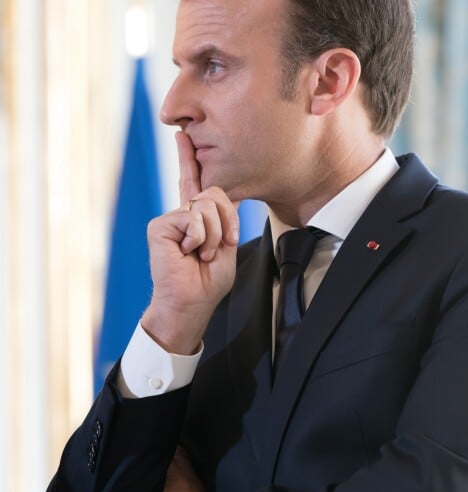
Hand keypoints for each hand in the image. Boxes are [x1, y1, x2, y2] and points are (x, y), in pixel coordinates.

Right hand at [141, 131, 239, 353]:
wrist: (193, 301)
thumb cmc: (208, 280)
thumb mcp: (226, 243)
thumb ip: (224, 216)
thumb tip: (218, 193)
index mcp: (198, 218)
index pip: (195, 182)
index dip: (189, 158)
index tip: (182, 134)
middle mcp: (183, 214)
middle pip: (215, 192)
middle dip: (226, 222)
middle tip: (217, 248)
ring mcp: (170, 219)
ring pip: (207, 205)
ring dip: (214, 235)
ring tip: (202, 254)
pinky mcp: (160, 225)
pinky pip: (192, 218)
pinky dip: (199, 238)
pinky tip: (188, 252)